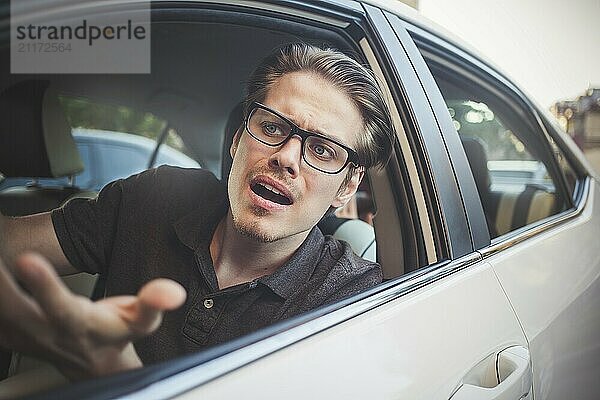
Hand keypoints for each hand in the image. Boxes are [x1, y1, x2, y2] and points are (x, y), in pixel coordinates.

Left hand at [0, 253, 185, 379]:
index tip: (28, 259)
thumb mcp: (142, 323)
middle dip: (1, 280)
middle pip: (13, 307)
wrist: (94, 365)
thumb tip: (172, 291)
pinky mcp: (10, 333)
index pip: (60, 307)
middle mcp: (46, 333)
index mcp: (79, 325)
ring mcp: (24, 335)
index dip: (44, 285)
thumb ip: (154, 303)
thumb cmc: (116, 337)